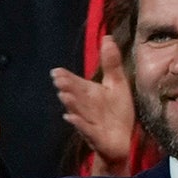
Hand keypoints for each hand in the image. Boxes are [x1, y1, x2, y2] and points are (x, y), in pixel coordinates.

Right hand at [51, 36, 136, 175]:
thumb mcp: (117, 84)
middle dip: (67, 88)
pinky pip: (86, 129)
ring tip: (64, 96)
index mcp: (89, 93)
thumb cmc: (116, 112)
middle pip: (75, 96)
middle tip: (58, 80)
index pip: (76, 83)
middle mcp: (86, 106)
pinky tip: (70, 118)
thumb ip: (111, 62)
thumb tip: (107, 36)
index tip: (56, 71)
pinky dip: (79, 124)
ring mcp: (89, 122)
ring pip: (78, 111)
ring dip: (71, 104)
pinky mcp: (96, 136)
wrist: (121, 141)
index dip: (66, 78)